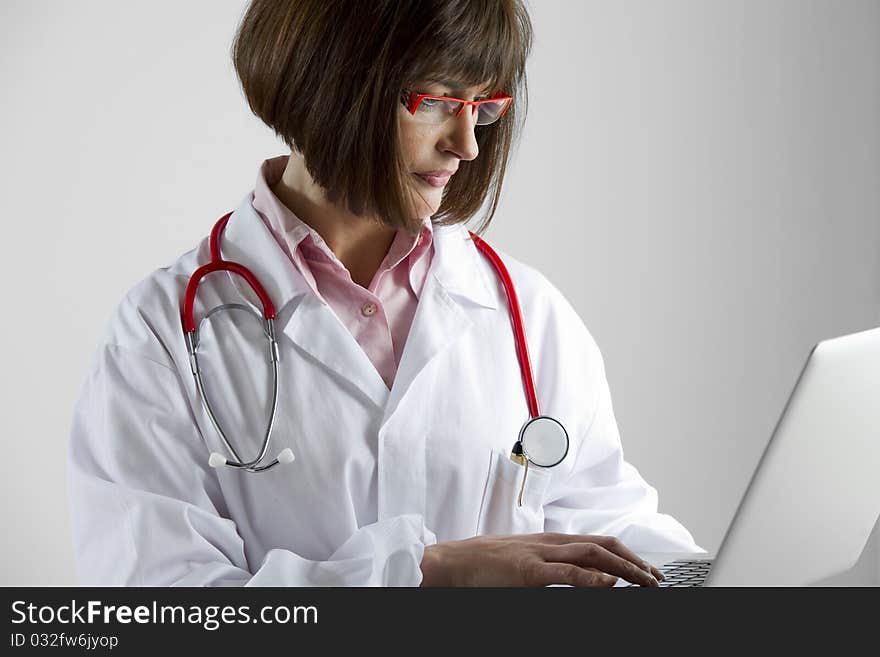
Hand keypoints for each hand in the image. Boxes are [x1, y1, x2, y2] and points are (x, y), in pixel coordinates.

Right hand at [419, 532, 663, 586]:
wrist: (451, 564)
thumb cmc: (482, 566)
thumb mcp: (521, 561)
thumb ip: (548, 566)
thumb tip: (574, 578)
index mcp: (549, 541)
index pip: (598, 541)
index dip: (626, 553)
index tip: (646, 569)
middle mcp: (549, 543)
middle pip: (602, 544)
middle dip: (634, 560)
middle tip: (656, 579)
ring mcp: (539, 554)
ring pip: (591, 554)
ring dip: (624, 568)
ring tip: (645, 581)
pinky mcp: (527, 572)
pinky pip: (565, 573)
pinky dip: (591, 577)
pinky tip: (610, 584)